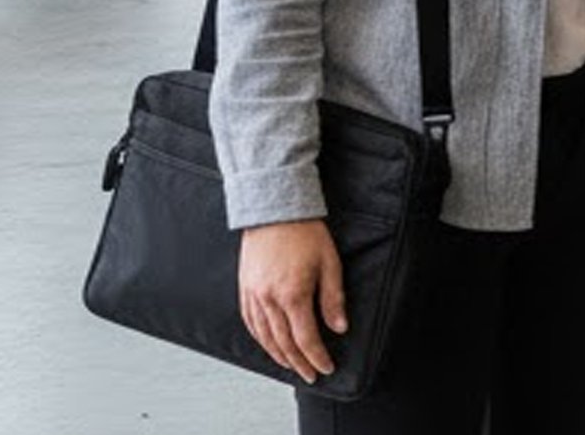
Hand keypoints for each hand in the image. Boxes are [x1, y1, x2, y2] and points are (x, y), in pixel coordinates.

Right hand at [238, 219, 345, 384]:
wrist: (275, 209)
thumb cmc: (305, 232)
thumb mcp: (330, 263)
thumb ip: (333, 299)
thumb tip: (339, 327)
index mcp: (293, 294)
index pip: (305, 339)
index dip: (317, 357)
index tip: (326, 368)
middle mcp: (269, 299)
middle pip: (284, 343)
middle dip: (299, 363)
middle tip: (310, 375)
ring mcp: (253, 295)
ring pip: (264, 337)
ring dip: (278, 355)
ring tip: (292, 365)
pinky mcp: (244, 288)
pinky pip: (250, 322)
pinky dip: (260, 339)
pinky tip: (268, 344)